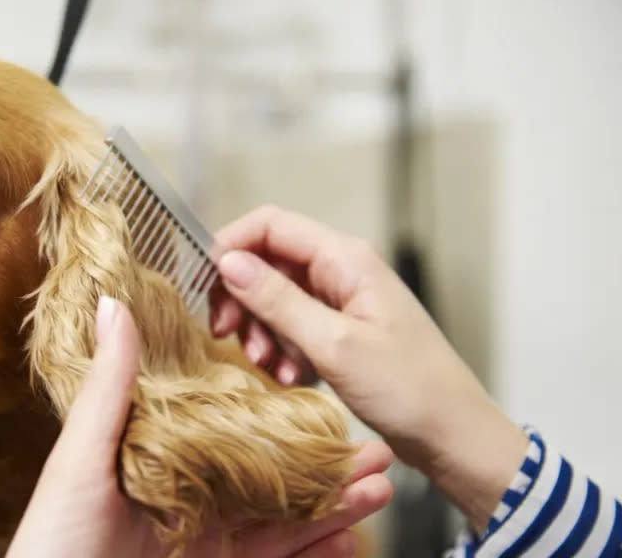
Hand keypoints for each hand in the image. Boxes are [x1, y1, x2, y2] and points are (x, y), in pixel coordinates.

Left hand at [6, 296, 393, 557]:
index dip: (274, 412)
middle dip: (322, 462)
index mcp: (157, 459)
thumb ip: (109, 388)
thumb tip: (111, 307)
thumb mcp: (80, 456)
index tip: (316, 393)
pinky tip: (350, 534)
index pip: (227, 428)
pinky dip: (316, 549)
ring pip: (283, 519)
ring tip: (378, 483)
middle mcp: (187, 499)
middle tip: (371, 446)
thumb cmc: (53, 538)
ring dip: (333, 503)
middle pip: (268, 475)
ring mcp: (205, 541)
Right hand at [209, 206, 528, 531]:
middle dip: (241, 297)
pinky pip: (294, 326)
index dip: (231, 246)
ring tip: (266, 366)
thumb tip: (228, 262)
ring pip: (276, 297)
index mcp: (345, 258)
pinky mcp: (341, 330)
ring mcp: (342, 301)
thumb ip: (278, 300)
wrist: (454, 435)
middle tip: (225, 335)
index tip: (205, 285)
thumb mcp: (333, 345)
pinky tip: (289, 378)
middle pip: (268, 261)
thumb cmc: (408, 388)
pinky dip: (282, 348)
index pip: (270, 224)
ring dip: (260, 330)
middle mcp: (342, 270)